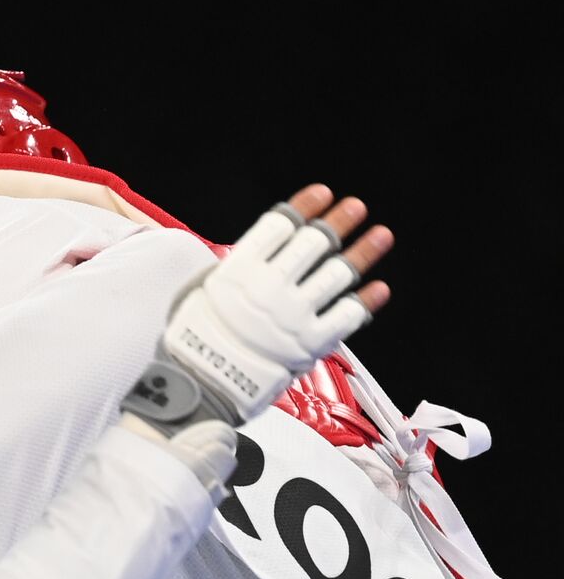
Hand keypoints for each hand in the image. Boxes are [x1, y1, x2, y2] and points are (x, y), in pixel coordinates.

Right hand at [163, 184, 391, 421]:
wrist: (205, 385)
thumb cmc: (197, 339)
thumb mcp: (200, 291)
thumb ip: (233, 269)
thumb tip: (256, 251)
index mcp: (239, 270)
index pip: (279, 226)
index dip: (305, 206)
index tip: (322, 193)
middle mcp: (269, 287)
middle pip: (313, 243)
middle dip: (339, 221)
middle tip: (355, 207)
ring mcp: (293, 315)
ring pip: (338, 274)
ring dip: (364, 251)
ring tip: (381, 235)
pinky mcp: (311, 343)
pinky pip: (347, 315)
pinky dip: (367, 300)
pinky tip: (379, 287)